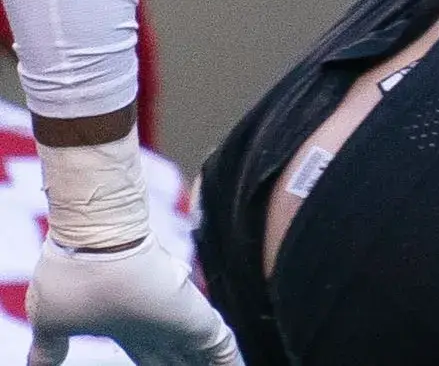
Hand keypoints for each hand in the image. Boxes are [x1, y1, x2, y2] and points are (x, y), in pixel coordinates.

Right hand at [28, 232, 238, 365]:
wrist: (96, 241)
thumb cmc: (70, 278)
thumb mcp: (52, 323)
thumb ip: (50, 350)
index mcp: (126, 327)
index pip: (148, 357)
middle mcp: (155, 324)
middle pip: (177, 359)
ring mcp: (178, 320)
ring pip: (201, 356)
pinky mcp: (198, 319)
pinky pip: (223, 350)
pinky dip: (231, 363)